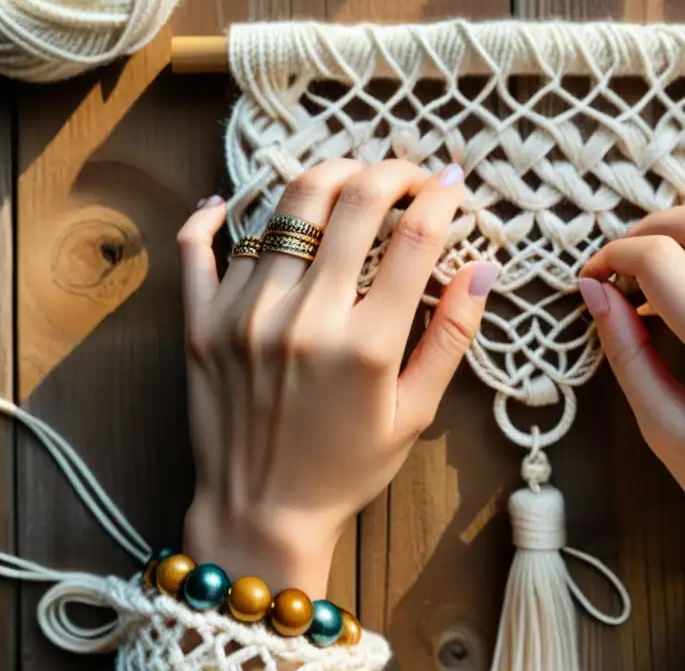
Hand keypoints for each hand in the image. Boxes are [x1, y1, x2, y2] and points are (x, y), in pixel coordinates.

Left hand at [175, 160, 498, 596]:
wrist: (261, 513)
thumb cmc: (348, 467)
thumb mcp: (416, 412)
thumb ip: (452, 336)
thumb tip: (484, 268)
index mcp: (367, 345)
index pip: (414, 236)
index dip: (441, 196)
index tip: (453, 183)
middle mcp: (304, 318)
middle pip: (354, 201)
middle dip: (392, 171)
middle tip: (408, 174)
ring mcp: (246, 314)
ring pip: (288, 206)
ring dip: (327, 176)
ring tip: (349, 179)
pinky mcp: (202, 321)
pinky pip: (201, 244)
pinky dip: (216, 211)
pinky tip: (233, 200)